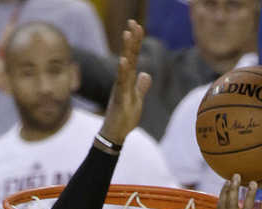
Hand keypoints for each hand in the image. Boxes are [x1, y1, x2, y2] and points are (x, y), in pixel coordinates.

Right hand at [99, 20, 151, 145]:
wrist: (114, 134)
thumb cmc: (124, 118)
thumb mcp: (137, 100)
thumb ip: (141, 86)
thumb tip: (146, 74)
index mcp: (128, 80)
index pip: (133, 57)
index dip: (136, 42)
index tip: (138, 26)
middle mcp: (123, 80)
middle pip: (129, 56)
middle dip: (132, 39)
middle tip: (133, 21)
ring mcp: (120, 88)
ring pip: (125, 65)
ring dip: (127, 49)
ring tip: (128, 34)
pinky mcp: (119, 98)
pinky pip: (121, 82)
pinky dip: (122, 71)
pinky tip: (123, 60)